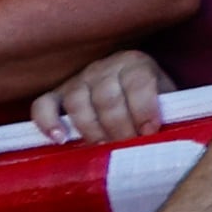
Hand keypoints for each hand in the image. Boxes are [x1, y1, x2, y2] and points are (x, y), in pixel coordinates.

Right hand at [33, 50, 170, 143]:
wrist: (127, 88)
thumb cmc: (148, 98)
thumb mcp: (164, 98)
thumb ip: (166, 110)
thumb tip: (169, 135)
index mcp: (135, 64)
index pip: (138, 83)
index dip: (144, 109)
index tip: (150, 131)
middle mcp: (103, 67)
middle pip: (107, 97)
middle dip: (119, 126)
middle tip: (127, 145)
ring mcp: (77, 80)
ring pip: (78, 102)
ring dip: (91, 129)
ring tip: (102, 147)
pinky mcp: (55, 95)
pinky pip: (43, 105)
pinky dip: (47, 121)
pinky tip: (60, 139)